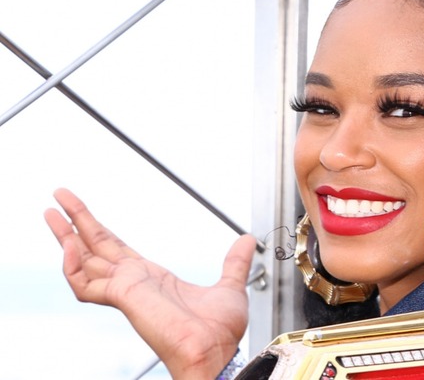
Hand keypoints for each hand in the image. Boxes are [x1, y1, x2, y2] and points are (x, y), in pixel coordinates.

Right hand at [45, 188, 256, 378]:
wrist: (216, 351)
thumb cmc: (220, 332)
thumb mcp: (230, 286)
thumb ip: (234, 263)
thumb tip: (246, 241)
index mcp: (153, 279)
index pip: (117, 249)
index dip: (99, 230)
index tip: (84, 215)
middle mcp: (134, 283)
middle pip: (96, 247)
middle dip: (76, 222)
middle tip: (58, 197)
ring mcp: (126, 290)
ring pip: (84, 261)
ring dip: (66, 236)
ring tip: (51, 212)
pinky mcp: (123, 298)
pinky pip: (85, 284)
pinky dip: (73, 265)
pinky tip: (71, 244)